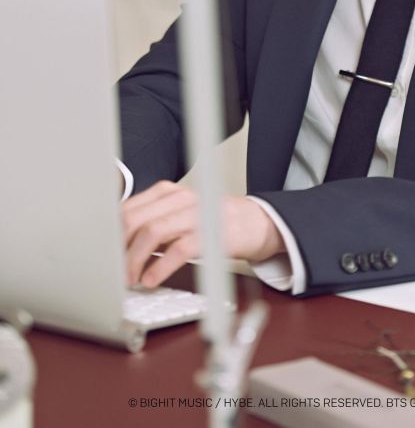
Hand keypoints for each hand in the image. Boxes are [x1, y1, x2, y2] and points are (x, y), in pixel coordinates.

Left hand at [121, 181, 285, 288]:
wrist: (256, 222)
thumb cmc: (214, 221)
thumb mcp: (180, 214)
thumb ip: (152, 222)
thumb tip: (117, 245)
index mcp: (168, 192)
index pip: (127, 208)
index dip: (109, 234)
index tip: (100, 255)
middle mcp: (179, 198)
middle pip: (134, 219)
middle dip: (117, 249)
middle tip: (111, 272)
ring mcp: (196, 214)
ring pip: (151, 233)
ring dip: (133, 260)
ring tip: (129, 279)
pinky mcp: (210, 234)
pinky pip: (177, 250)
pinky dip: (159, 268)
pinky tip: (151, 280)